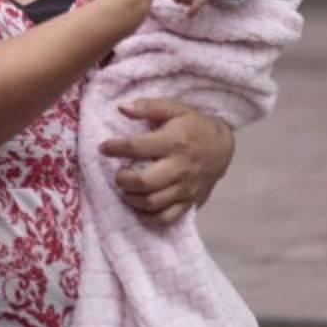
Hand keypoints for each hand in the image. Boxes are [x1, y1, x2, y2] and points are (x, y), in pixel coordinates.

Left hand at [99, 97, 233, 226]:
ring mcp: (185, 188)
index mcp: (174, 142)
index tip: (104, 147)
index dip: (115, 148)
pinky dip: (148, 216)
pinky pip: (166, 219)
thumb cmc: (194, 126)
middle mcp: (180, 167)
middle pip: (144, 182)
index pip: (137, 148)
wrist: (223, 147)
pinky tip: (140, 205)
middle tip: (118, 174)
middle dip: (122, 180)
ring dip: (132, 198)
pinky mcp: (188, 203)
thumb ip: (148, 107)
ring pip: (152, 203)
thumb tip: (121, 107)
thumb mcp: (175, 109)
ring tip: (126, 188)